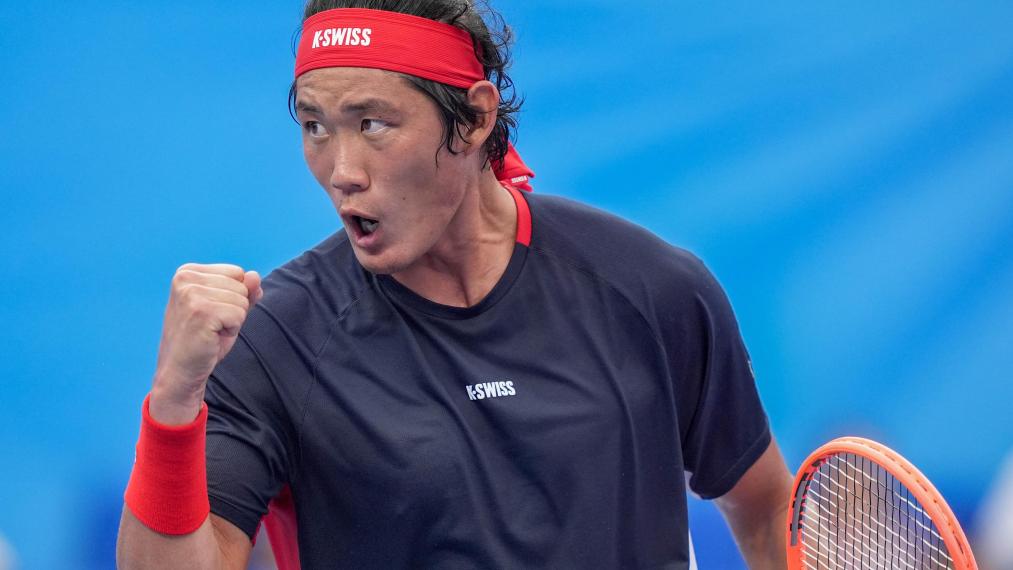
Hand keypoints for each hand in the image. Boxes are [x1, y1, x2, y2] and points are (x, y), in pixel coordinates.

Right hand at [149, 263, 262, 423]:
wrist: (181, 371)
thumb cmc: (203, 340)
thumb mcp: (227, 309)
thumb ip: (243, 290)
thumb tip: (255, 275)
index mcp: (187, 272)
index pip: (237, 272)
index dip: (233, 297)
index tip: (211, 313)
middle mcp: (186, 278)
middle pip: (241, 285)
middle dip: (234, 309)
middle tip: (210, 325)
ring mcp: (191, 294)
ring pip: (242, 300)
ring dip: (233, 320)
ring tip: (210, 331)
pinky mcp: (201, 311)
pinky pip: (240, 314)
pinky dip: (232, 329)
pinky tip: (212, 337)